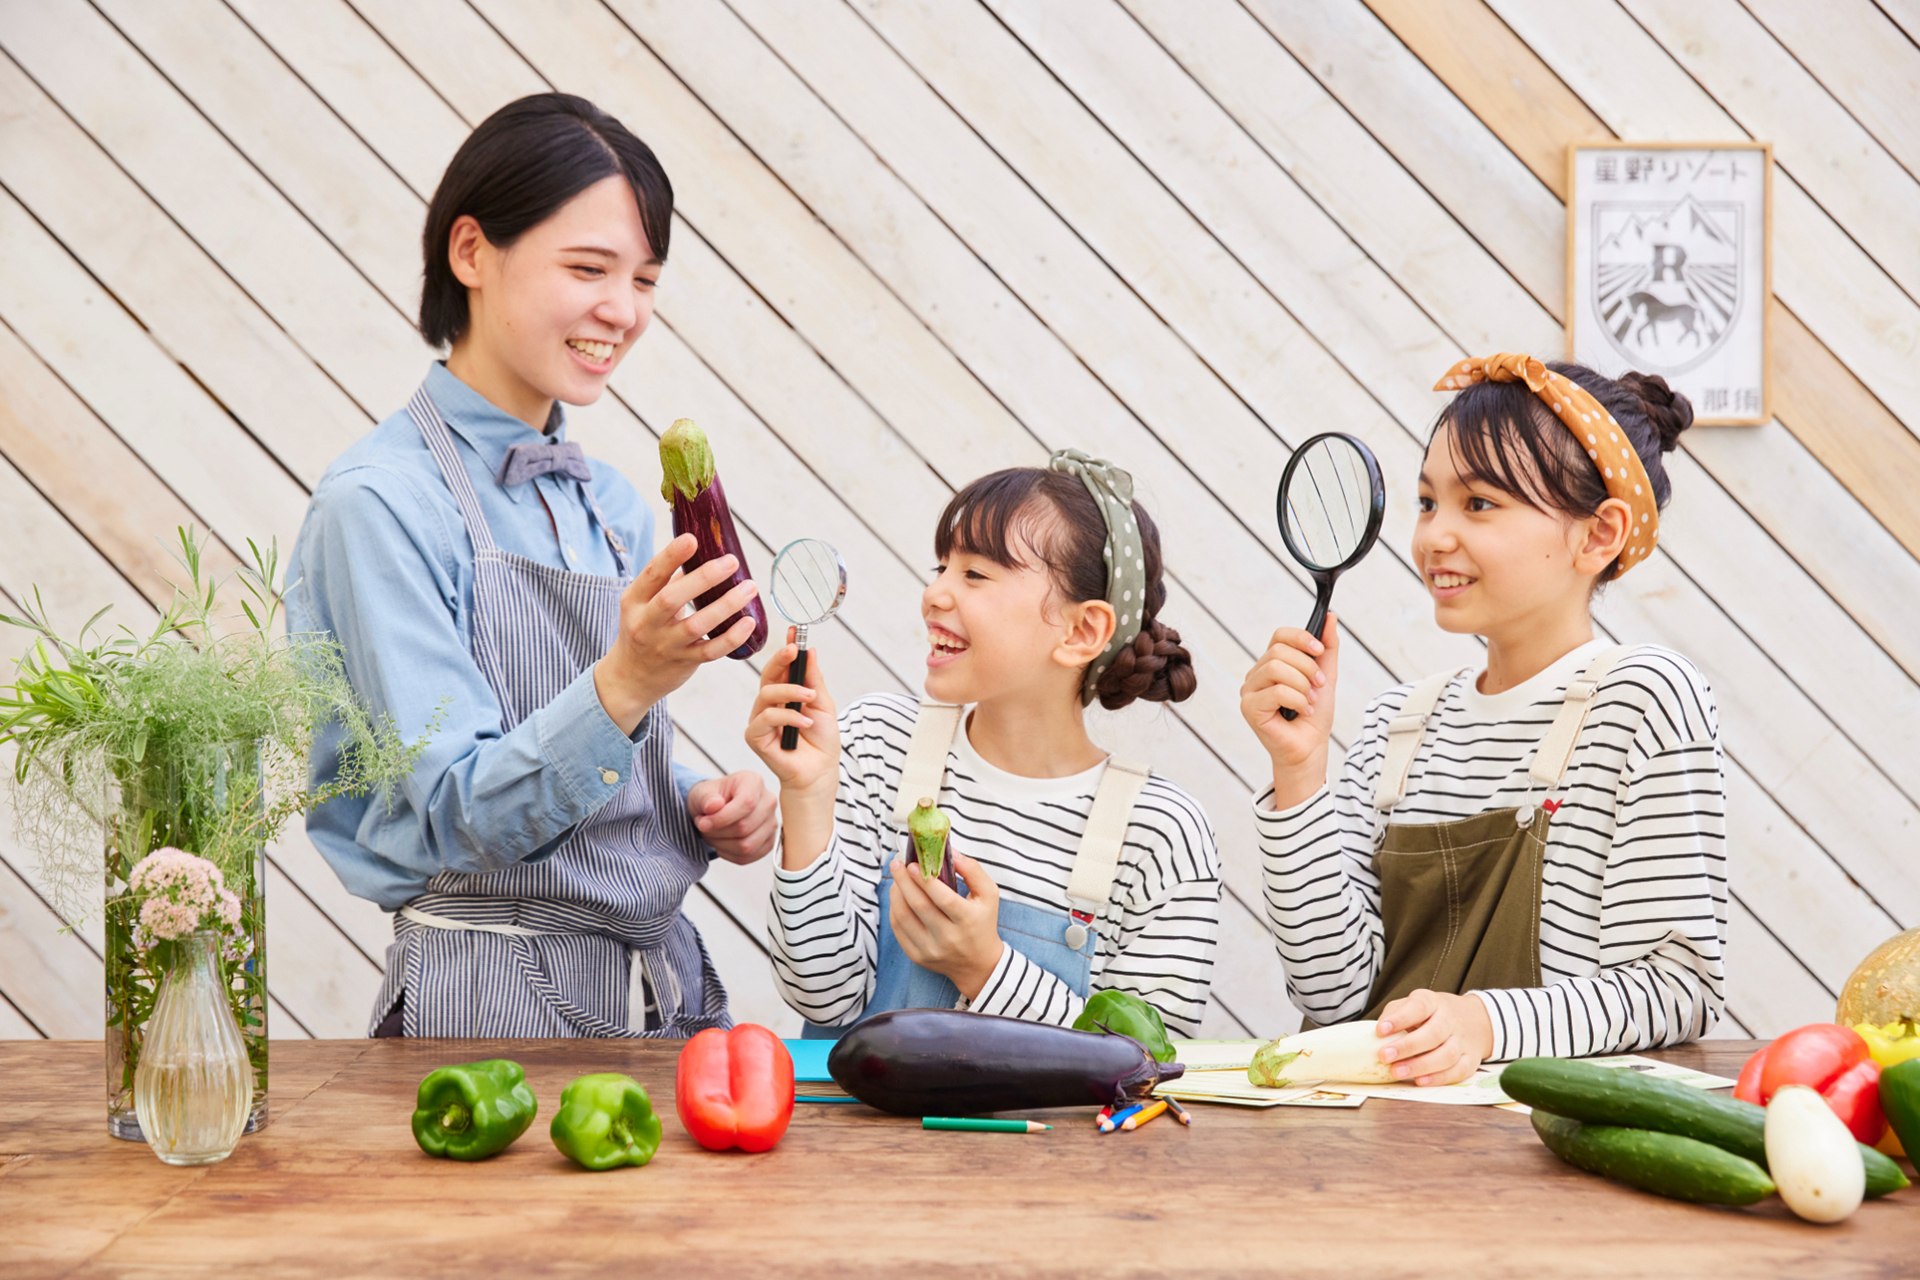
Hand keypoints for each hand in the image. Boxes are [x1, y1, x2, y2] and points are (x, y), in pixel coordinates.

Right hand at [594, 534, 760, 735]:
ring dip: (726, 605)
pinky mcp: (683, 662)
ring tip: (749, 587)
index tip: (692, 539)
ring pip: (697, 625)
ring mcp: (665, 645)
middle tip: (731, 562)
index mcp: (634, 600)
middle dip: (704, 578)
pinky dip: (731, 637)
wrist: (630, 677)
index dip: (671, 556)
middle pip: (672, 599)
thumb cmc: (643, 629)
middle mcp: (646, 623)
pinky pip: (711, 651)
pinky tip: (748, 622)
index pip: (651, 574)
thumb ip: (667, 581)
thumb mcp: (642, 604)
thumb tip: (701, 552)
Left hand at [685, 771, 777, 864]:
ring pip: (746, 846)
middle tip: (703, 826)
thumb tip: (714, 806)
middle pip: (745, 827)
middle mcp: (768, 802)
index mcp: (754, 782)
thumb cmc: (712, 797)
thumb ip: (706, 798)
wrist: (716, 808)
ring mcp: (771, 823)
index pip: (746, 803)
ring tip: (711, 834)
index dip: (722, 818)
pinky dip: (728, 854)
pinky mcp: (768, 842)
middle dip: (717, 832)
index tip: (703, 823)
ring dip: (721, 844)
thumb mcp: (702, 792)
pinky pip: (747, 857)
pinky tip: (721, 842)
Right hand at [744, 630, 838, 868]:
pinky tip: (805, 721)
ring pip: (766, 694)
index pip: (781, 667)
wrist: (820, 773)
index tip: (795, 632)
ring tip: (810, 698)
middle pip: (767, 675)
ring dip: (791, 692)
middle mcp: (768, 705)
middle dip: (780, 659)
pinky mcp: (755, 737)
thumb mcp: (823, 704)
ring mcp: (760, 720)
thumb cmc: (821, 742)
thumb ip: (814, 680)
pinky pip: (766, 718)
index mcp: (784, 695)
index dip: (786, 649)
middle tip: (794, 650)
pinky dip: (787, 716)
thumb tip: (809, 651)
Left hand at [886, 852, 1003, 1000]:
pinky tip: (897, 896)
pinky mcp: (918, 957)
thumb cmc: (982, 922)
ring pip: (904, 918)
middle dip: (904, 881)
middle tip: (896, 864)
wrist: (979, 964)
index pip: (943, 899)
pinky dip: (894, 910)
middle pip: (919, 906)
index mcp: (968, 920)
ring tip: (896, 878)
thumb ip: (972, 870)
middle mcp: (949, 938)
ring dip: (896, 894)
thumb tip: (949, 851)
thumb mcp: (989, 894)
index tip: (912, 863)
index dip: (925, 880)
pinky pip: (898, 931)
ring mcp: (931, 950)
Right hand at [1240, 613, 1338, 810]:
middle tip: (1318, 686)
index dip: (1302, 638)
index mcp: (1271, 664)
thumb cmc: (1313, 716)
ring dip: (1302, 685)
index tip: (1319, 651)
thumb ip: (1327, 648)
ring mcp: (1249, 691)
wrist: (1311, 747)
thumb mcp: (1326, 676)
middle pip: (1279, 652)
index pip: (1280, 636)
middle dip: (1307, 668)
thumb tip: (1331, 618)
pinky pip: (1275, 691)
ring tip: (1308, 700)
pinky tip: (1301, 711)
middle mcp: (1256, 675)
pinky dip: (1296, 700)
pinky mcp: (1249, 708)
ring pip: (1275, 669)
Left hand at [1375, 988, 1494, 1085]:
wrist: (1475, 1020)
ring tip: (1397, 1072)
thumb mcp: (1413, 1004)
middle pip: (1433, 1033)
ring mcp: (1462, 1041)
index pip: (1418, 1007)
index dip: (1399, 1019)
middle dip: (1407, 1046)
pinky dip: (1439, 1078)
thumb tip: (1375, 1034)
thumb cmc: (1433, 1015)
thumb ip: (1394, 1015)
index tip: (1380, 1030)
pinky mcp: (1470, 1060)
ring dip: (1420, 1066)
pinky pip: (1458, 1071)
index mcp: (1432, 1002)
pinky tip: (1421, 1081)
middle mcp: (1450, 1020)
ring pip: (1446, 1054)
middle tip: (1384, 1056)